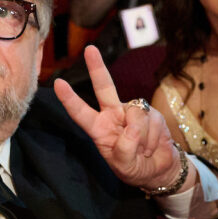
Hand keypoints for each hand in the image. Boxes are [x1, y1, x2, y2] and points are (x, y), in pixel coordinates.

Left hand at [53, 46, 181, 192]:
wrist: (159, 169)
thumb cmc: (135, 168)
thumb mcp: (124, 167)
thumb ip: (124, 150)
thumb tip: (132, 128)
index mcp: (99, 129)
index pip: (81, 113)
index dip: (70, 99)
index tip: (58, 84)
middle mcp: (113, 115)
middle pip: (104, 88)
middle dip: (97, 68)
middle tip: (90, 49)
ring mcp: (132, 112)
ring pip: (136, 115)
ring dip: (142, 138)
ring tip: (143, 150)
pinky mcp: (152, 113)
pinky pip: (152, 121)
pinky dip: (153, 138)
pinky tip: (152, 146)